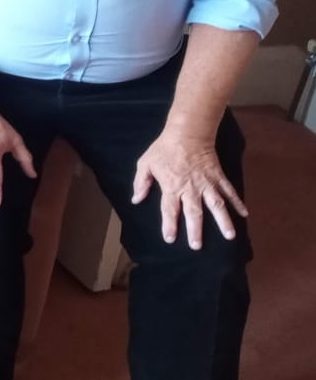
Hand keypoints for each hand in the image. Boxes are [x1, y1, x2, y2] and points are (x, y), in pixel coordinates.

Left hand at [132, 127, 247, 248]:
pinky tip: (244, 214)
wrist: (187, 133)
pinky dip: (238, 202)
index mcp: (172, 187)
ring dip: (223, 221)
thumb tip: (136, 200)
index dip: (169, 225)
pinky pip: (230, 191)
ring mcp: (207, 183)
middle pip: (194, 213)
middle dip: (195, 230)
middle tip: (197, 246)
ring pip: (216, 205)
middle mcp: (190, 188)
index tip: (170, 239)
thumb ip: (141, 183)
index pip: (169, 210)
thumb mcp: (145, 163)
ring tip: (229, 237)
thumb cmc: (164, 149)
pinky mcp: (218, 177)